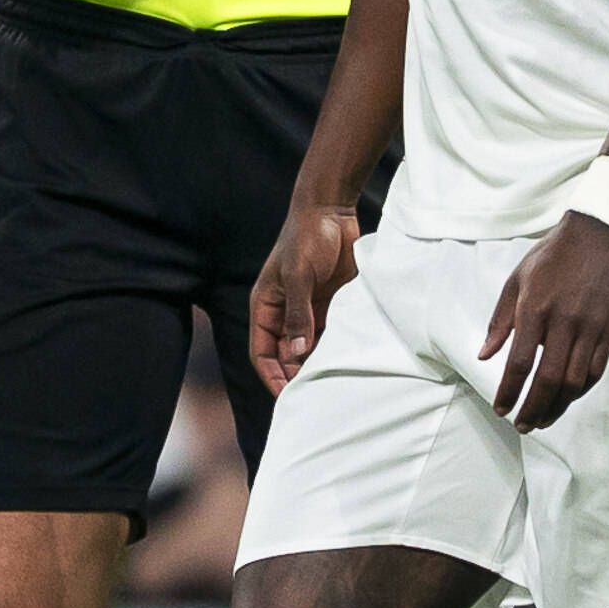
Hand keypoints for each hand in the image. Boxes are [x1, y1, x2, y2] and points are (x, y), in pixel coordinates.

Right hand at [250, 201, 362, 392]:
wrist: (332, 210)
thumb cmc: (306, 238)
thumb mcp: (298, 275)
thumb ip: (298, 314)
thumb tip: (296, 352)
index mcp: (265, 307)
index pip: (262, 353)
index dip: (273, 376)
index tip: (287, 396)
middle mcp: (284, 313)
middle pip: (285, 356)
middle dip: (295, 376)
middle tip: (315, 396)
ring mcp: (307, 310)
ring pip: (308, 348)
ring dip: (316, 364)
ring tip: (332, 384)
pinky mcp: (329, 304)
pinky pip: (329, 334)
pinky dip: (334, 348)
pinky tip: (346, 361)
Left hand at [479, 213, 608, 428]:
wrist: (597, 237)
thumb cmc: (550, 258)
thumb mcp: (515, 281)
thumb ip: (500, 321)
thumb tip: (484, 356)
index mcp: (535, 308)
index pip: (520, 363)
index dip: (509, 392)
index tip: (500, 409)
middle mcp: (564, 322)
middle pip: (549, 380)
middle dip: (533, 409)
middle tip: (522, 426)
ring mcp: (590, 328)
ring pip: (575, 382)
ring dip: (557, 407)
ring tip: (543, 420)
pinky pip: (595, 371)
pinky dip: (580, 391)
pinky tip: (566, 400)